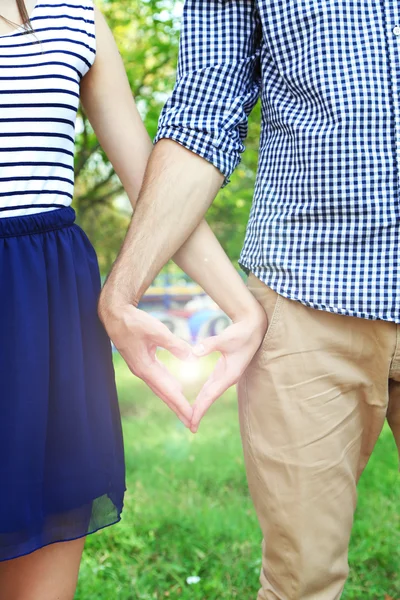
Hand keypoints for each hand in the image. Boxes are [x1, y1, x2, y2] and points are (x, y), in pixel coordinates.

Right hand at [98, 295, 192, 427]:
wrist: (115, 315)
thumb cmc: (134, 321)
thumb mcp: (156, 330)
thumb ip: (174, 344)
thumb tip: (191, 357)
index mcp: (145, 368)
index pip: (168, 391)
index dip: (180, 404)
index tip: (191, 417)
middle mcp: (143, 372)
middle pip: (164, 395)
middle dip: (178, 409)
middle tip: (191, 424)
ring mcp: (142, 367)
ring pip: (161, 388)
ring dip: (173, 399)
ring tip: (185, 412)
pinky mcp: (143, 361)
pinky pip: (159, 378)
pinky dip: (169, 386)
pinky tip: (177, 388)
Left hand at [190, 306, 267, 432]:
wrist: (253, 328)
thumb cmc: (241, 333)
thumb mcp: (226, 338)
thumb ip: (209, 344)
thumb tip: (194, 352)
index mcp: (229, 374)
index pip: (211, 395)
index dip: (201, 409)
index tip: (192, 421)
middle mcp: (227, 378)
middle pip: (210, 398)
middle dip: (199, 412)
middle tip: (189, 427)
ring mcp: (226, 375)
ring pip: (210, 393)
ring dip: (201, 406)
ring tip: (191, 419)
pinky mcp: (223, 370)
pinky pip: (210, 386)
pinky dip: (203, 395)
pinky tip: (197, 402)